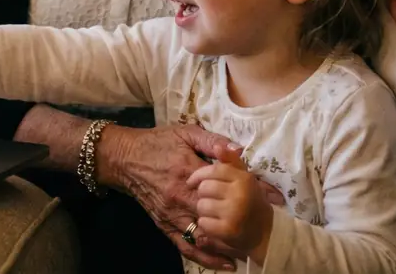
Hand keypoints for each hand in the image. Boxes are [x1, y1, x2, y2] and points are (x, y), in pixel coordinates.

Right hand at [98, 124, 273, 271]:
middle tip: (266, 230)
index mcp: (187, 171)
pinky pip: (185, 245)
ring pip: (203, 235)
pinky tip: (223, 263)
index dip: (248, 192)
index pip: (223, 185)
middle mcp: (179, 197)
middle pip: (216, 215)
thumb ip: (212, 140)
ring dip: (226, 245)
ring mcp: (171, 214)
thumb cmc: (157, 143)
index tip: (271, 199)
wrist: (124, 159)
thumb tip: (238, 149)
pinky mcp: (163, 224)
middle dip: (241, 224)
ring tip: (249, 251)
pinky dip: (205, 257)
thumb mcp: (184, 133)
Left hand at [188, 146, 273, 263]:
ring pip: (202, 205)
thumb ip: (230, 161)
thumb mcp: (244, 178)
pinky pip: (203, 222)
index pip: (213, 170)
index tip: (191, 181)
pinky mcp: (228, 230)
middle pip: (204, 188)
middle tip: (212, 200)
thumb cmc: (251, 200)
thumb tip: (218, 147)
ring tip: (215, 212)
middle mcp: (239, 194)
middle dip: (204, 194)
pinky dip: (206, 224)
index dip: (198, 175)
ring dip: (204, 210)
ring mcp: (234, 213)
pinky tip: (216, 224)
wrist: (266, 232)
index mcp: (243, 178)